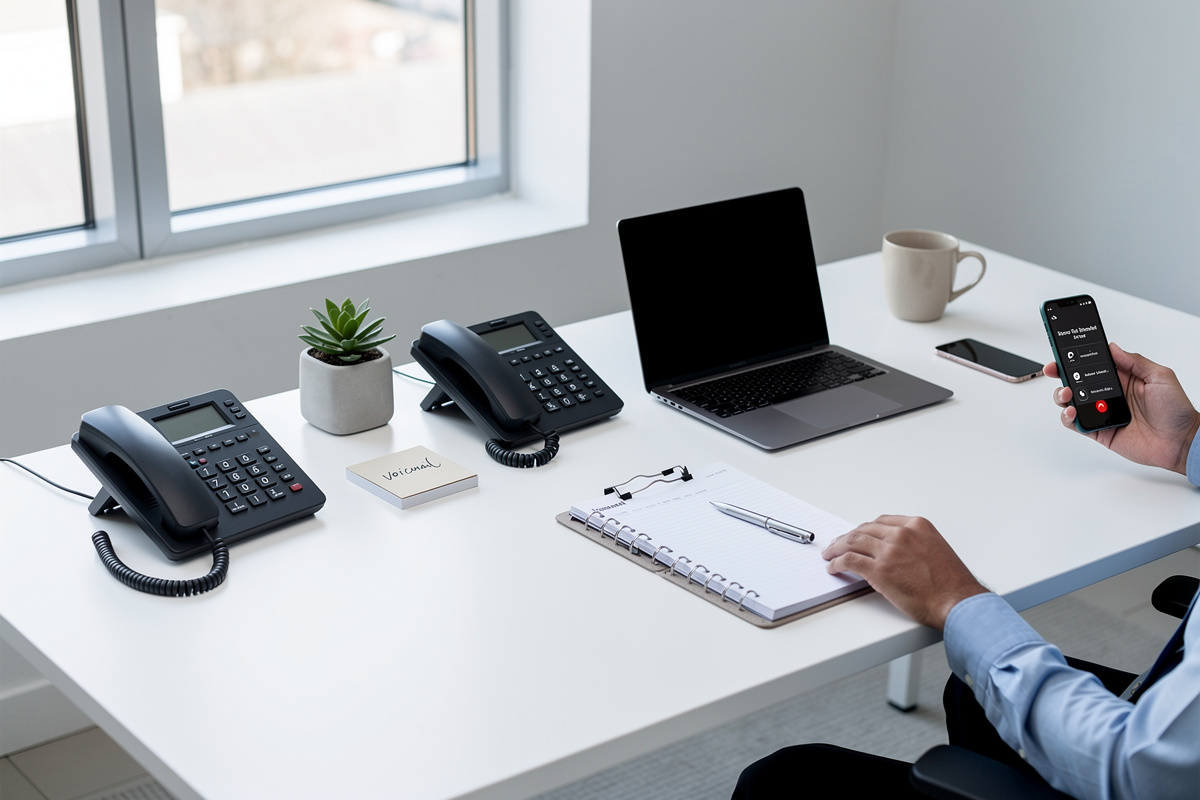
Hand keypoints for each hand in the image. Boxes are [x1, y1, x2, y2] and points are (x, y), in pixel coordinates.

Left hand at [822, 515, 986, 629]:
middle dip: (847, 538)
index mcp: (917, 526)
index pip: (881, 522)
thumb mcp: (935, 550)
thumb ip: (914, 545)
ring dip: (837, 548)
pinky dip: (837, 563)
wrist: (957, 602)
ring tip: (830, 554)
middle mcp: (902, 534)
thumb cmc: (951, 583)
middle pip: (864, 530)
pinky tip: (834, 567)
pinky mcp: (879, 570)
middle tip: (837, 545)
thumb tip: (893, 552)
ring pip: (852, 542)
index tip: (857, 535)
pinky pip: (849, 561)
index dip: (864, 530)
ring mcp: (889, 551)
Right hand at [1046, 344, 1199, 474]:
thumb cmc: (1176, 410)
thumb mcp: (1160, 376)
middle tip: (1053, 369)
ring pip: (1072, 401)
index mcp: (1123, 378)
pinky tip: (1072, 412)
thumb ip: (1135, 361)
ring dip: (1062, 395)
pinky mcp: (1099, 431)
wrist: (1180, 442)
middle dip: (1061, 373)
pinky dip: (1068, 418)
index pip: (1093, 363)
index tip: (1064, 350)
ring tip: (1066, 394)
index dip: (1077, 357)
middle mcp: (1110, 394)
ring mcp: (1102, 412)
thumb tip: (1113, 347)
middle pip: (1077, 380)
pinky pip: (1076, 424)